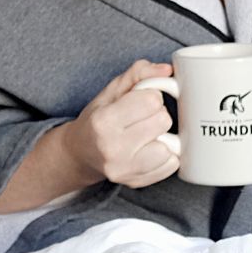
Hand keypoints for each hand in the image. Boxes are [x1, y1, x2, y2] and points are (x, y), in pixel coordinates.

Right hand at [63, 59, 178, 187]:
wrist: (80, 154)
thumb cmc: (98, 119)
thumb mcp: (112, 90)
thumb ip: (140, 73)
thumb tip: (167, 70)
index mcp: (104, 121)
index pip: (152, 101)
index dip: (150, 97)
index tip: (139, 102)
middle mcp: (113, 149)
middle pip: (163, 121)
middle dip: (156, 115)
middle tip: (141, 119)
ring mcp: (124, 170)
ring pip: (170, 147)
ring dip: (163, 138)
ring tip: (145, 136)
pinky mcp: (135, 182)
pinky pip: (171, 165)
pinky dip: (165, 156)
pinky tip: (148, 150)